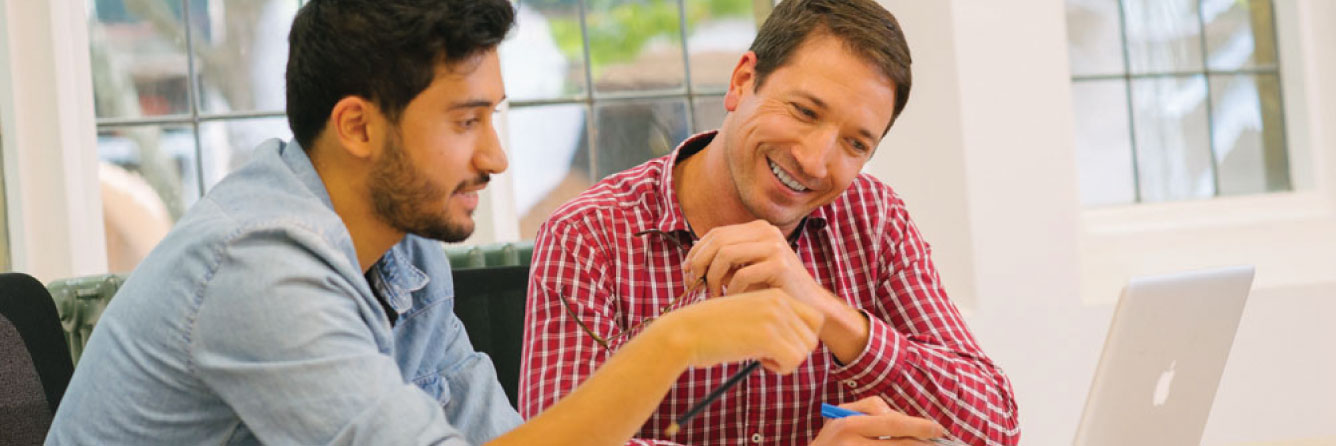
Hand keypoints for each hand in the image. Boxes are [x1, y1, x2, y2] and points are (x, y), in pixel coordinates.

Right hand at [649, 288, 823, 374]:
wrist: (685, 332)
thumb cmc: (712, 329)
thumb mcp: (747, 313)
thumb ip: (771, 320)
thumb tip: (798, 343)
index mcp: (776, 294)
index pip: (814, 319)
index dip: (800, 337)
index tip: (776, 343)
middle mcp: (779, 302)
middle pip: (812, 338)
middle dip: (793, 351)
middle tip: (767, 353)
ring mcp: (774, 317)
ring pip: (804, 351)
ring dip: (785, 361)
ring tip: (760, 355)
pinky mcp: (767, 336)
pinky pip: (793, 361)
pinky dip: (779, 368)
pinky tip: (758, 360)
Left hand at [684, 220, 819, 303]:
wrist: (809, 305)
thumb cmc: (773, 289)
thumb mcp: (746, 269)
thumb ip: (724, 262)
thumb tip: (690, 264)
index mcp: (757, 229)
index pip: (716, 233)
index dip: (696, 252)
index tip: (687, 272)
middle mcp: (766, 231)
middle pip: (717, 241)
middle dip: (699, 263)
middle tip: (693, 284)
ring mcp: (774, 246)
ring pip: (725, 255)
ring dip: (712, 277)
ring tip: (713, 294)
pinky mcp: (779, 265)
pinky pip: (741, 275)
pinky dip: (730, 290)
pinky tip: (731, 300)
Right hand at [811, 396, 946, 445]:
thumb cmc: (832, 439)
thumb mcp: (843, 416)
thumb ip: (872, 408)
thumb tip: (905, 418)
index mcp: (848, 424)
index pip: (893, 424)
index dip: (920, 426)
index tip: (938, 429)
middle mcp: (851, 444)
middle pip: (899, 445)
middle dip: (922, 444)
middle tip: (940, 443)